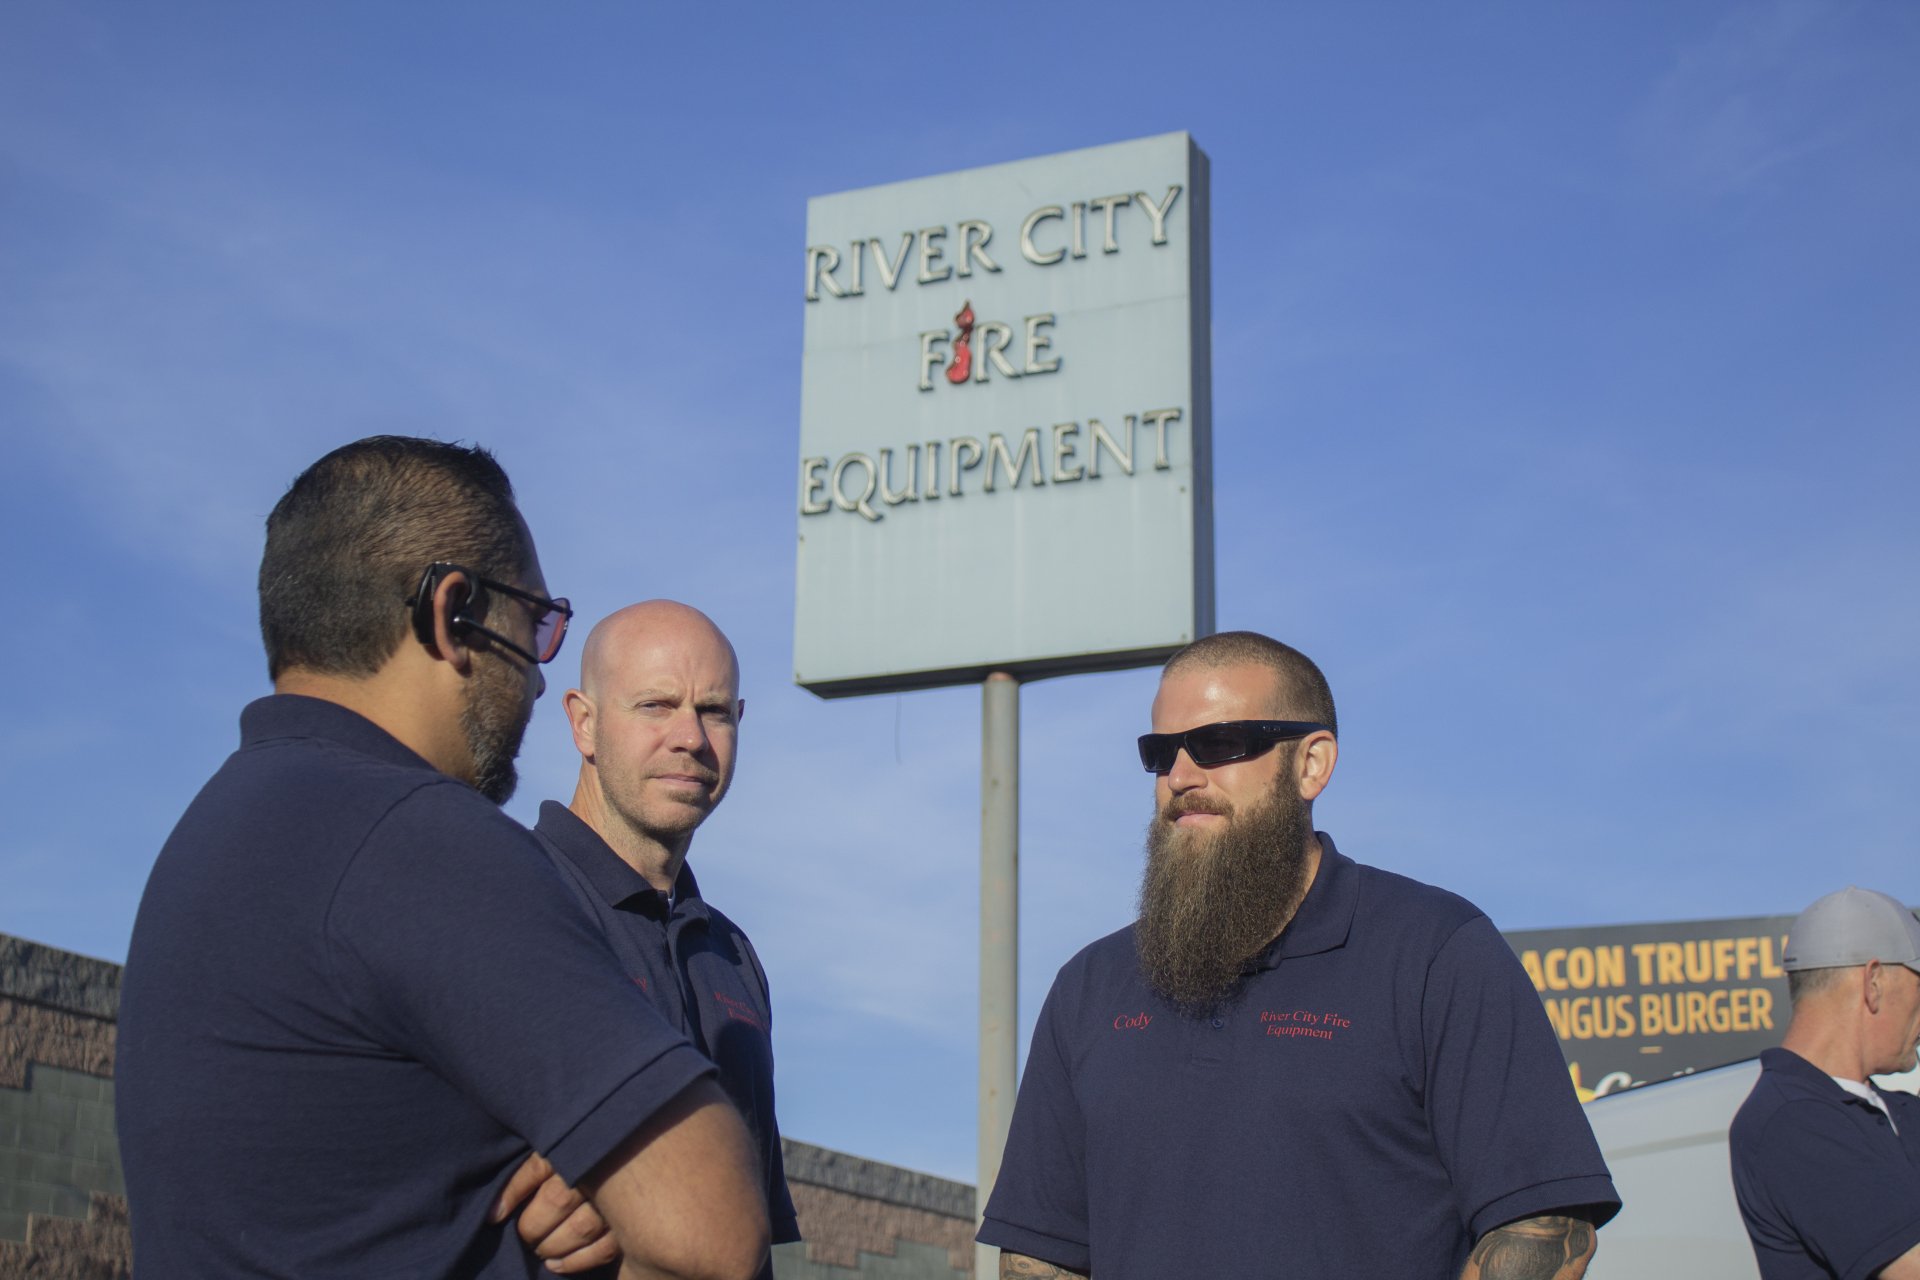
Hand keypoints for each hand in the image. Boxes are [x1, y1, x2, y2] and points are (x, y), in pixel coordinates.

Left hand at [493, 1151, 619, 1273]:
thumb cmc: (587, 1147)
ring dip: (553, 1246)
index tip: (496, 1215)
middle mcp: (599, 1167)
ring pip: (581, 1228)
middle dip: (533, 1227)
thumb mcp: (556, 1147)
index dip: (514, 1194)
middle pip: (558, 1200)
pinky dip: (577, 1261)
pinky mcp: (631, 1221)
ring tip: (540, 1249)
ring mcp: (618, 1196)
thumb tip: (495, 1215)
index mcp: (577, 1144)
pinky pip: (605, 1249)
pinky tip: (556, 1265)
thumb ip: (527, 1173)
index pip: (537, 1170)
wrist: (636, 1142)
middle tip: (526, 1234)